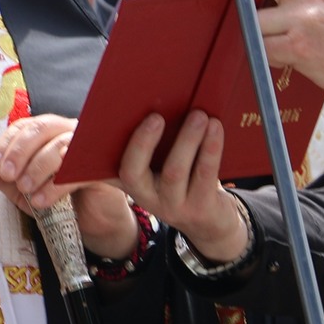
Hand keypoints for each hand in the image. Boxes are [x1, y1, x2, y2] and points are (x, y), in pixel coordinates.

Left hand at [0, 114, 137, 258]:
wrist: (94, 225)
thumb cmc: (61, 202)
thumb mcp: (26, 192)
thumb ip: (5, 179)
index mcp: (49, 134)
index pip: (24, 127)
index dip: (6, 143)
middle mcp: (70, 133)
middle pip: (42, 128)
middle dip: (19, 151)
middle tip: (7, 174)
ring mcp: (89, 148)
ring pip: (60, 145)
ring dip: (37, 167)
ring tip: (24, 189)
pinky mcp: (102, 169)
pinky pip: (76, 170)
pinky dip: (55, 185)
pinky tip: (41, 200)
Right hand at [116, 110, 249, 265]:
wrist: (211, 222)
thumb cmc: (184, 182)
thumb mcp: (162, 170)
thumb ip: (153, 147)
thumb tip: (155, 101)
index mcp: (132, 185)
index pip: (111, 169)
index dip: (107, 152)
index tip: (119, 126)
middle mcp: (147, 199)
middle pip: (134, 172)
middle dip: (143, 143)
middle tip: (157, 117)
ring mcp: (173, 207)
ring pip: (174, 171)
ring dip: (186, 140)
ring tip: (199, 115)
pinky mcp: (200, 208)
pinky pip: (204, 174)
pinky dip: (210, 148)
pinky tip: (216, 128)